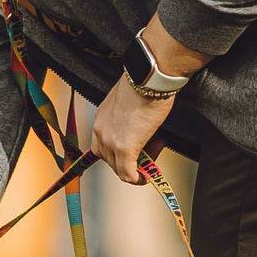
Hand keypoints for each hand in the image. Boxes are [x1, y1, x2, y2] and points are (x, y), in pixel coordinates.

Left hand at [93, 15, 207, 183]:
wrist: (148, 78)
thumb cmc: (144, 84)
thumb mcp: (129, 104)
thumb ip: (129, 120)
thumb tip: (141, 131)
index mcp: (101, 119)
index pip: (103, 145)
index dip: (120, 150)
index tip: (140, 144)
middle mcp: (100, 131)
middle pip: (110, 159)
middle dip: (132, 158)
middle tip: (153, 146)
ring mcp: (111, 141)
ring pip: (119, 168)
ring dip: (138, 165)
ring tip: (156, 148)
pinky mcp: (125, 148)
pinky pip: (128, 174)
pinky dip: (137, 179)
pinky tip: (146, 176)